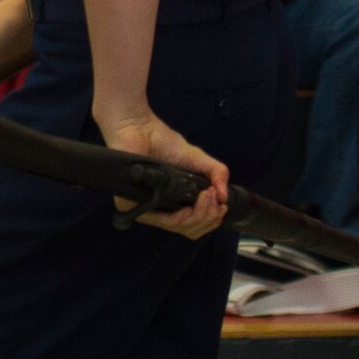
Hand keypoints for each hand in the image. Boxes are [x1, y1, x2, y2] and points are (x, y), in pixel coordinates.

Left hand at [95, 107, 228, 238]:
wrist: (142, 129)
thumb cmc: (165, 143)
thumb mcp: (199, 159)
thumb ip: (216, 174)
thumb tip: (224, 199)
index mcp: (173, 203)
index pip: (194, 225)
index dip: (211, 219)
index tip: (220, 204)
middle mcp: (160, 210)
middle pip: (191, 230)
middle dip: (209, 216)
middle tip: (213, 197)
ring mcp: (147, 209)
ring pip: (181, 227)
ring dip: (201, 214)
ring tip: (207, 195)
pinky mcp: (133, 205)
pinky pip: (165, 221)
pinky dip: (185, 216)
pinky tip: (193, 203)